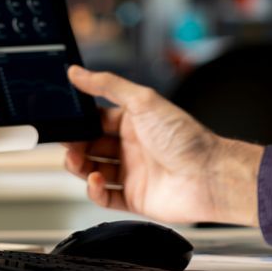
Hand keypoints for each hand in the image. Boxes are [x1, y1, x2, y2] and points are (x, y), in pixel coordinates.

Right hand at [61, 66, 263, 226]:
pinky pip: (105, 196)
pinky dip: (94, 190)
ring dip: (80, 166)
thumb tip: (78, 72)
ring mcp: (132, 173)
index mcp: (133, 121)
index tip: (63, 119)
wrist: (208, 175)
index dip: (79, 120)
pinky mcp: (134, 198)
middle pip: (91, 145)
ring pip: (93, 170)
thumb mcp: (143, 101)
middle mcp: (132, 146)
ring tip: (77, 160)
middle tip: (65, 142)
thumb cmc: (184, 137)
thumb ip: (108, 85)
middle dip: (75, 144)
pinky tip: (96, 181)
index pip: (97, 119)